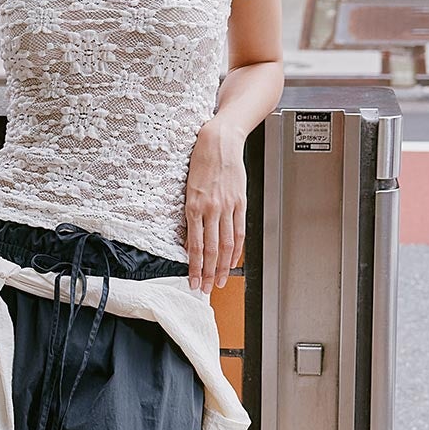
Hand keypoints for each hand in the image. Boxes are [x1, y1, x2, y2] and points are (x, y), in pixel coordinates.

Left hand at [184, 119, 245, 294]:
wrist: (219, 140)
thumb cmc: (200, 160)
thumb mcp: (188, 186)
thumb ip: (191, 212)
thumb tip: (188, 236)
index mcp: (194, 206)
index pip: (194, 245)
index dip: (194, 266)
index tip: (192, 280)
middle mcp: (211, 209)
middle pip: (210, 249)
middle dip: (206, 273)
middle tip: (204, 289)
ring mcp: (227, 206)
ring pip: (225, 244)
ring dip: (221, 266)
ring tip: (218, 282)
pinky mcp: (239, 202)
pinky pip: (239, 231)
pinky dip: (236, 249)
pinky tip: (232, 260)